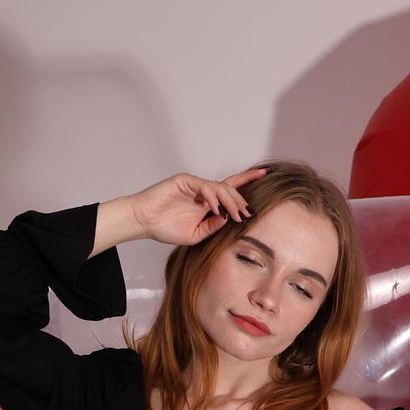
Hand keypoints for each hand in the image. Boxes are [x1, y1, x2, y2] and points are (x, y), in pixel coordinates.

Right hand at [125, 168, 268, 246]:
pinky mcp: (185, 181)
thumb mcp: (196, 234)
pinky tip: (217, 209)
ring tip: (236, 215)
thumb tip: (230, 218)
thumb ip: (213, 227)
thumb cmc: (165, 228)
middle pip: (230, 189)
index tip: (266, 175)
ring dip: (231, 201)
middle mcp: (204, 191)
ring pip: (220, 188)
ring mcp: (195, 184)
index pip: (232, 190)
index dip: (248, 181)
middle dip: (241, 201)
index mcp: (208, 202)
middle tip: (248, 214)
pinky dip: (213, 198)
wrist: (144, 222)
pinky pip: (204, 187)